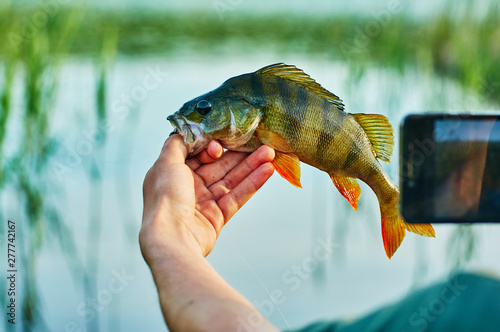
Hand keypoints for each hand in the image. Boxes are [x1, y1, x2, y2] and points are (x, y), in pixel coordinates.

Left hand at [140, 135, 274, 261]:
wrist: (172, 239)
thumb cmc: (165, 200)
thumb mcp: (166, 164)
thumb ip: (177, 144)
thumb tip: (187, 130)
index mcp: (174, 173)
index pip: (199, 153)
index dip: (213, 146)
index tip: (222, 144)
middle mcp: (189, 186)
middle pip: (219, 165)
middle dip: (240, 153)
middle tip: (260, 142)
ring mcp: (204, 202)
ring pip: (231, 179)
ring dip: (252, 165)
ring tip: (270, 153)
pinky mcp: (218, 216)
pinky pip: (237, 196)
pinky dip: (252, 183)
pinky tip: (267, 170)